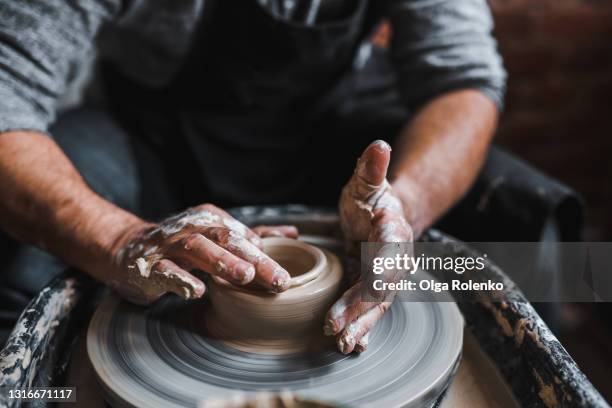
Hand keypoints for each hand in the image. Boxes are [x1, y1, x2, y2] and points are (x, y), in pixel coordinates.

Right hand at [108, 204, 297, 304]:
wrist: (128, 250)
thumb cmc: (181, 247)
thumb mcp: (217, 239)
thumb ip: (252, 238)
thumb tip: (292, 235)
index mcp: (210, 219)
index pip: (243, 236)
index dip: (266, 254)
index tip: (287, 275)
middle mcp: (192, 228)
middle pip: (227, 240)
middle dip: (255, 259)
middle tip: (278, 279)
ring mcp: (169, 246)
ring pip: (198, 249)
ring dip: (222, 261)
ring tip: (245, 276)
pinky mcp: (149, 266)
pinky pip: (166, 271)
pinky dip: (181, 279)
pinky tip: (197, 291)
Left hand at [325, 140, 412, 352]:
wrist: (380, 215)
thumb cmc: (371, 197)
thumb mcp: (366, 181)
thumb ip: (371, 168)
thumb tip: (379, 145)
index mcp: (394, 230)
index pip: (392, 248)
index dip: (385, 264)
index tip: (376, 281)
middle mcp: (394, 258)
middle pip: (383, 286)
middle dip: (363, 308)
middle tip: (341, 328)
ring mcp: (385, 276)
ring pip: (375, 305)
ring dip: (360, 325)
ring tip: (343, 345)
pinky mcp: (372, 287)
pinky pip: (368, 309)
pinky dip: (361, 326)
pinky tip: (351, 345)